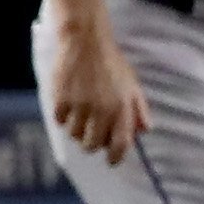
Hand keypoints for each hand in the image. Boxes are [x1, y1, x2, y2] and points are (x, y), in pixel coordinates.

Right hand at [47, 18, 150, 161]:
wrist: (86, 42)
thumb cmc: (112, 64)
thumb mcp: (132, 85)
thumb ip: (139, 109)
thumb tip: (144, 131)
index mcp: (122, 107)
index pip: (121, 143)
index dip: (116, 156)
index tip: (112, 161)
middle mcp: (102, 110)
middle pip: (93, 144)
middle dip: (93, 143)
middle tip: (92, 134)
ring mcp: (80, 105)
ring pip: (74, 135)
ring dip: (77, 130)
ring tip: (81, 114)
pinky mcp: (60, 100)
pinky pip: (59, 121)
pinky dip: (63, 117)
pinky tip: (69, 103)